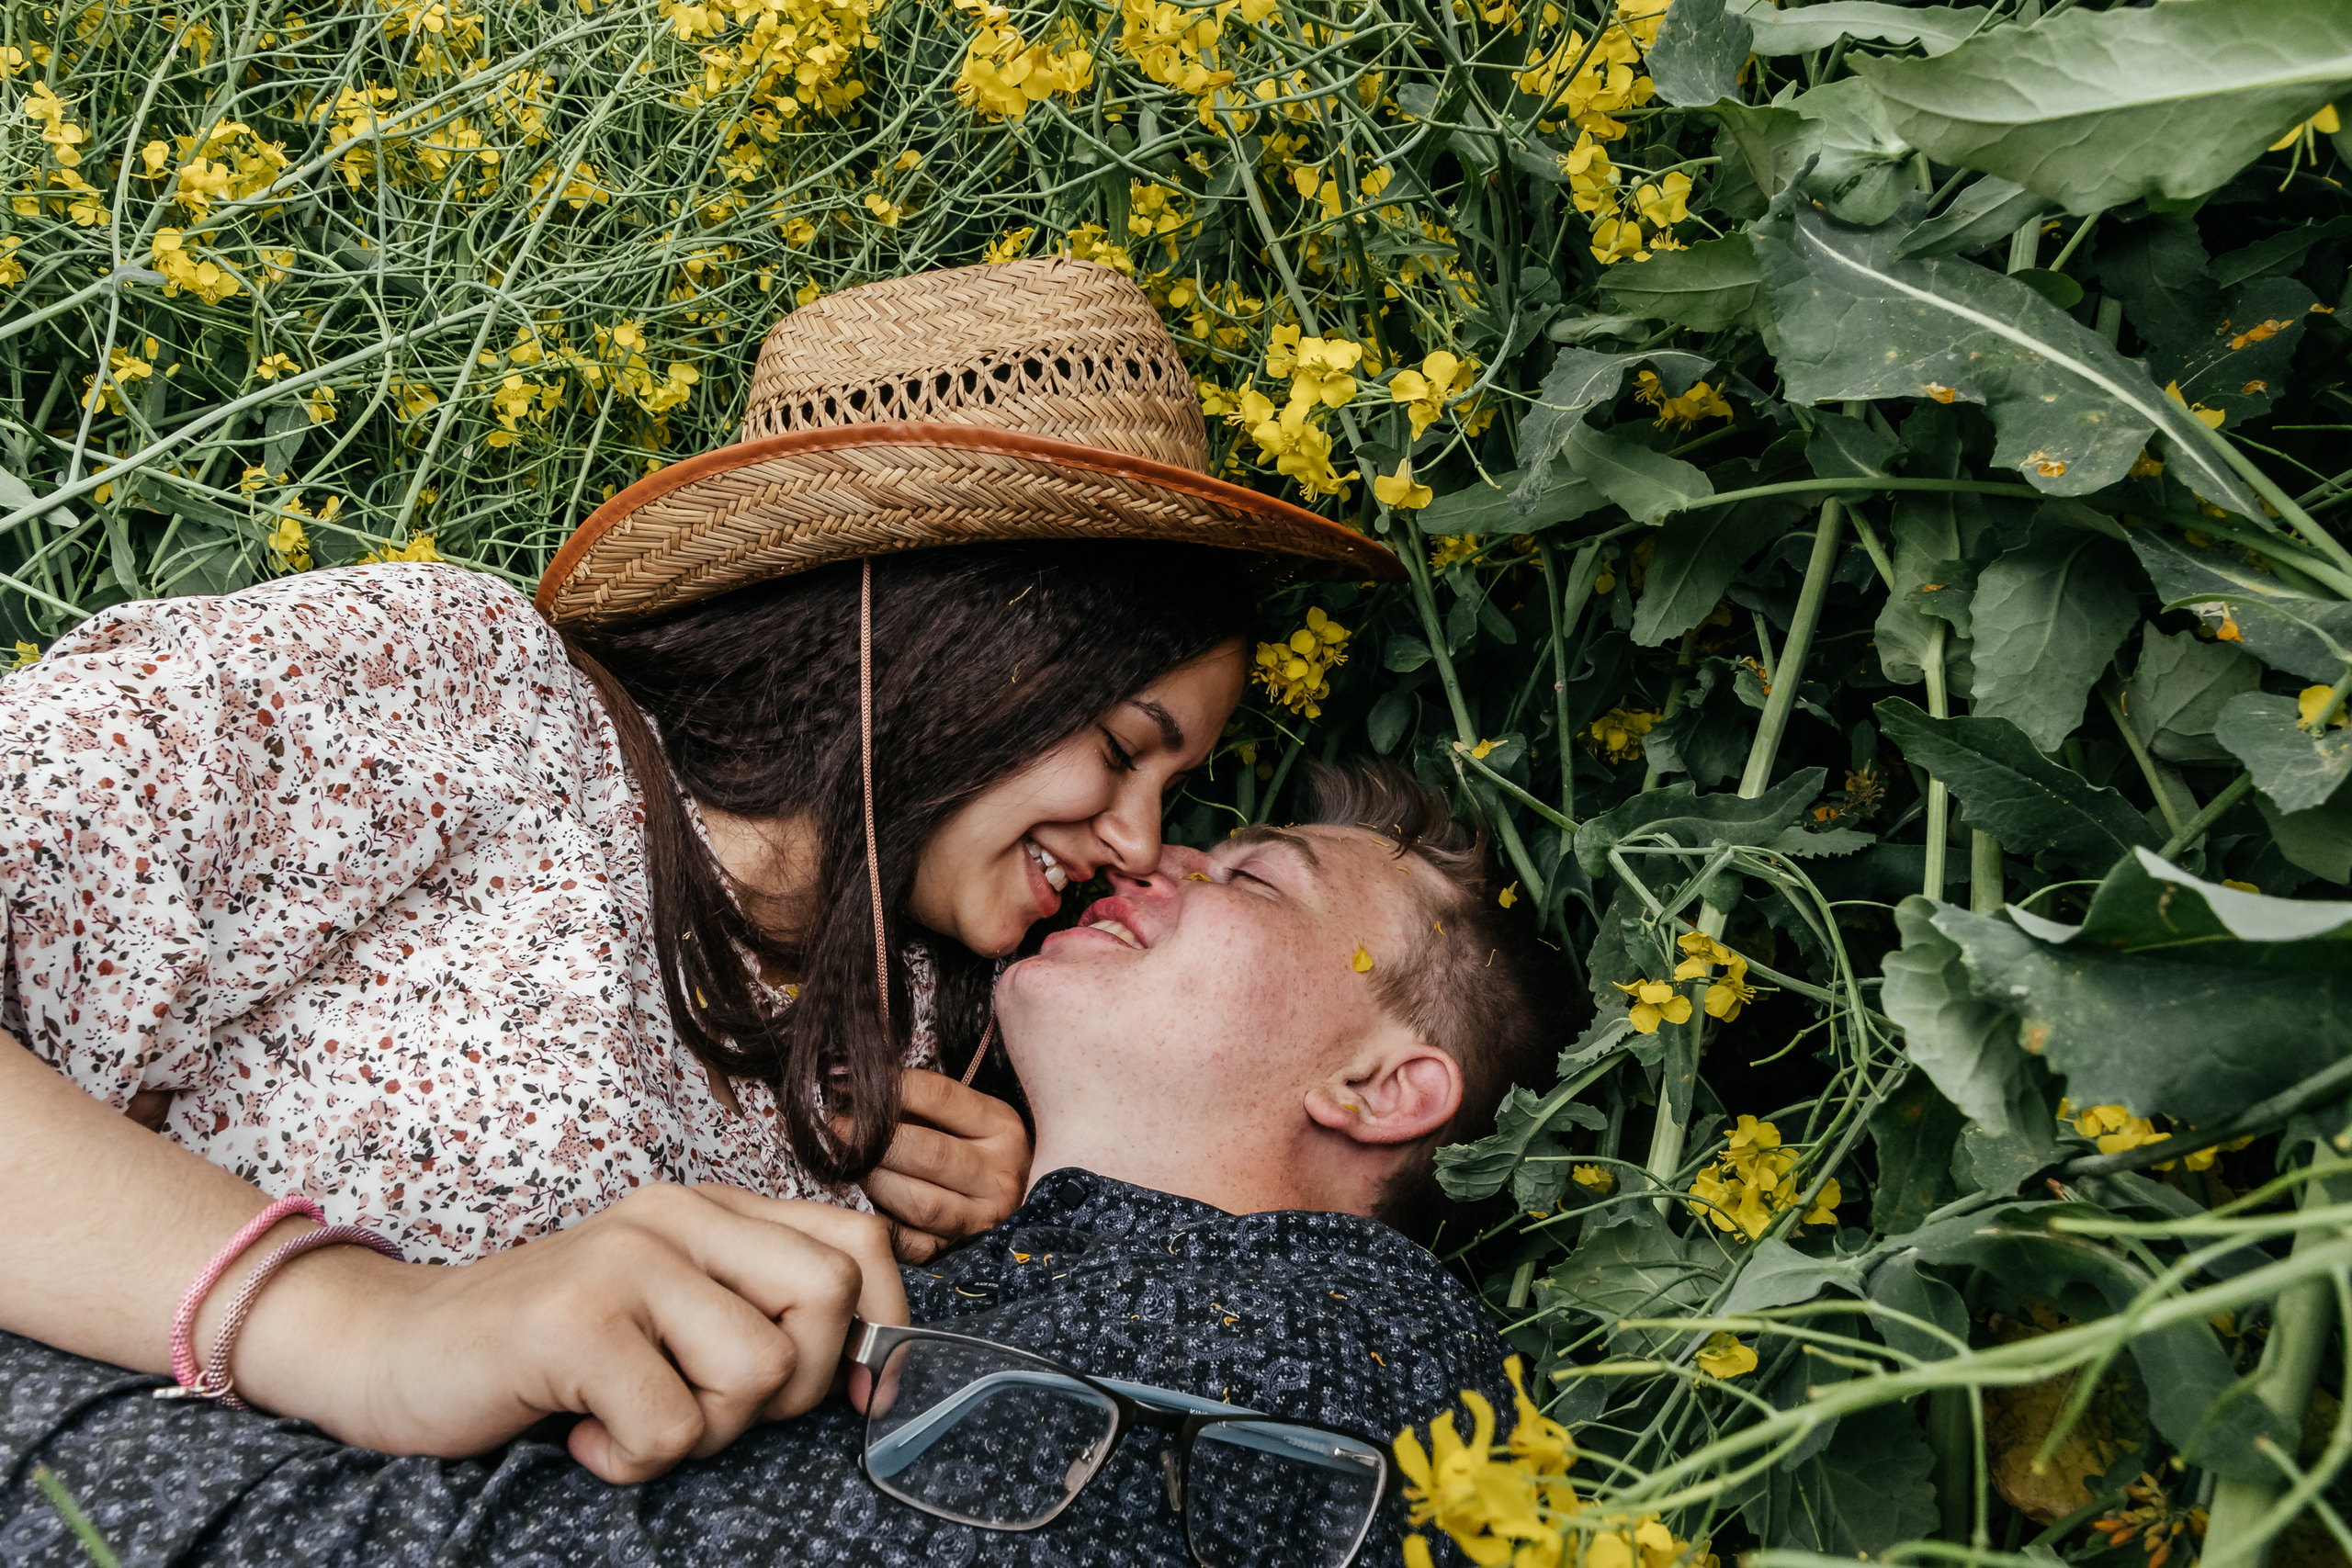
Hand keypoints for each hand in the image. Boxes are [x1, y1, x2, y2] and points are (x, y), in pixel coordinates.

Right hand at [240, 1184, 906, 1482]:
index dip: (879, 1325)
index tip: (847, 1394)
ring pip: (761, 1370)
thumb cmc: (545, 1353)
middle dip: (789, 1390)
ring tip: (630, 1419)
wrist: (389, 1349)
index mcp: (709, 1208)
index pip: (858, 1242)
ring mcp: (623, 1261)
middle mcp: (674, 1215)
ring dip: (704, 1432)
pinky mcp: (574, 1321)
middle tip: (701, 1408)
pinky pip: (673, 1427)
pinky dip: (631, 1460)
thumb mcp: (669, 1315)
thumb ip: (759, 1314)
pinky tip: (579, 1434)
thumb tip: (878, 1370)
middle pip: (827, 1300)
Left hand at [857, 1069, 1031, 1263]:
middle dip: (872, 1139)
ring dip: (872, 1181)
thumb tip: (849, 1082)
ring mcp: (982, 1219)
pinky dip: (879, 1225)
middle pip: (928, 1152)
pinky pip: (911, 1243)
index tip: (847, 1086)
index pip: (939, 1096)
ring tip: (843, 1165)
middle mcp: (1000, 1175)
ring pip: (919, 1202)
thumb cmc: (970, 1148)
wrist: (1008, 1200)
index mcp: (1003, 1128)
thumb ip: (917, 1099)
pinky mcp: (958, 1251)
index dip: (888, 1089)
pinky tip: (856, 1205)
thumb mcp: (963, 1116)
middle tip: (832, 1129)